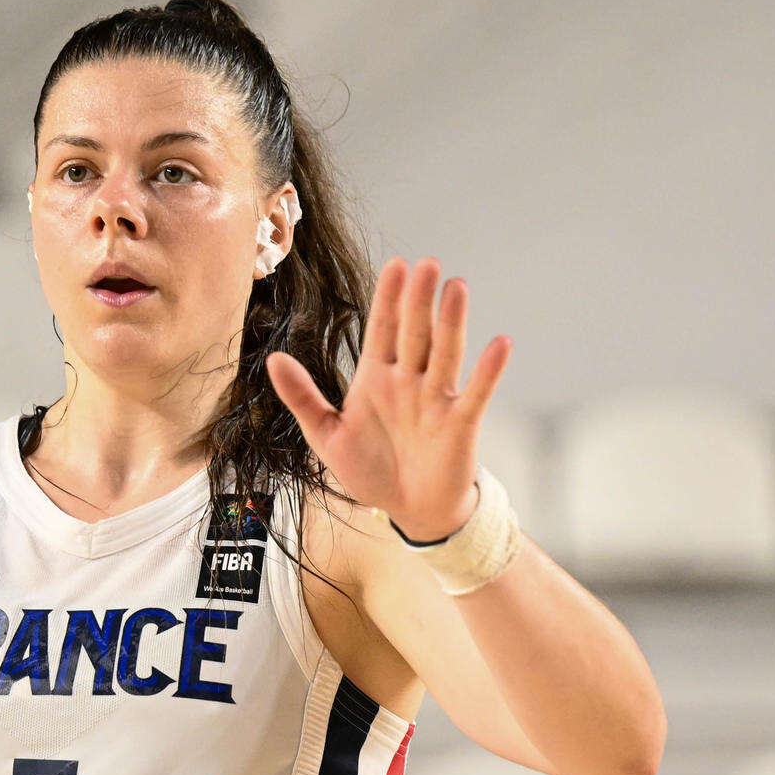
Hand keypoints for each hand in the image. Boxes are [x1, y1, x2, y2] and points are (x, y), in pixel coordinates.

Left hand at [266, 257, 510, 543]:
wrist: (408, 510)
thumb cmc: (370, 470)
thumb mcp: (326, 435)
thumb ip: (302, 398)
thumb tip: (273, 360)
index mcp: (376, 377)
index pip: (383, 329)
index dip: (387, 299)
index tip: (396, 265)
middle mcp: (409, 380)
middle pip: (415, 332)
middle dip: (419, 300)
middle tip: (427, 264)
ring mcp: (436, 399)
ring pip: (445, 353)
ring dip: (452, 322)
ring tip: (457, 288)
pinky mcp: (460, 423)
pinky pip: (476, 393)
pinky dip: (489, 371)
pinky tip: (500, 344)